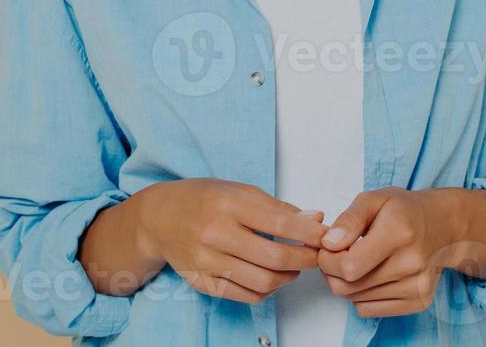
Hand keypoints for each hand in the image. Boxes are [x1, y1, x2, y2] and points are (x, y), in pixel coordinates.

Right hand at [138, 178, 328, 304]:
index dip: (310, 233)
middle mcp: (216, 234)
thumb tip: (316, 218)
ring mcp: (207, 261)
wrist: (159, 218)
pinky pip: (245, 295)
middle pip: (275, 257)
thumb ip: (278, 207)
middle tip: (316, 256)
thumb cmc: (204, 199)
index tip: (326, 236)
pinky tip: (271, 277)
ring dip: (288, 277)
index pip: (281, 223)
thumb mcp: (240, 191)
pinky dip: (266, 291)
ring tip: (294, 266)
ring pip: (263, 282)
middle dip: (305, 259)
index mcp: (229, 205)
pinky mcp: (202, 282)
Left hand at [316, 186, 473, 317]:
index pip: (349, 266)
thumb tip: (329, 244)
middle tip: (336, 255)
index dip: (328, 260)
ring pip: (356, 299)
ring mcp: (417, 286)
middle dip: (332, 272)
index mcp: (398, 233)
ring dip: (346, 283)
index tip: (328, 248)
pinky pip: (369, 310)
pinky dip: (361, 296)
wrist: (442, 226)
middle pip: (349, 287)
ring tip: (356, 262)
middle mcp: (411, 263)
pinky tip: (370, 275)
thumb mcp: (373, 199)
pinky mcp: (419, 302)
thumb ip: (349, 219)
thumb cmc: (404, 211)